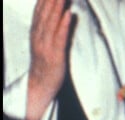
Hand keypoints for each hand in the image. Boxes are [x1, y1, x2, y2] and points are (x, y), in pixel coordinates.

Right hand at [27, 0, 71, 119]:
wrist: (40, 85)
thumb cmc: (46, 66)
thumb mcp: (45, 45)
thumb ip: (51, 31)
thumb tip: (61, 16)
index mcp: (36, 33)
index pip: (39, 10)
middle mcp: (39, 36)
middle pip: (45, 12)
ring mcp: (46, 46)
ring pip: (51, 22)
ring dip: (57, 6)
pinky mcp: (55, 55)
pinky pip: (59, 37)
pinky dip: (63, 25)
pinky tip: (68, 14)